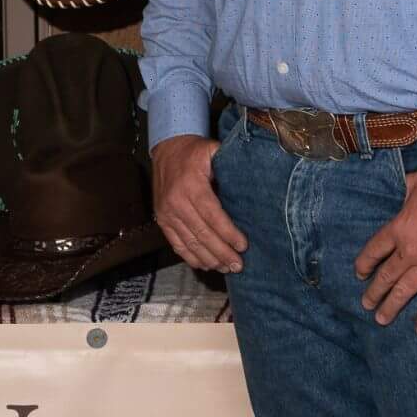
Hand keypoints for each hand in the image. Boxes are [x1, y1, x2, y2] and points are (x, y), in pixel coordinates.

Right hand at [153, 135, 245, 273]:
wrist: (167, 148)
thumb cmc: (195, 151)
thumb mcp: (213, 150)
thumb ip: (229, 166)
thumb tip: (255, 183)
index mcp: (191, 185)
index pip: (212, 215)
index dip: (228, 233)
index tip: (243, 246)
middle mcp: (176, 202)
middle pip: (202, 234)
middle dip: (222, 252)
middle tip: (238, 265)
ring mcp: (166, 213)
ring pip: (189, 243)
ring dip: (209, 258)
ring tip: (226, 268)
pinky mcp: (161, 220)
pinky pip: (176, 244)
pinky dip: (191, 257)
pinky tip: (206, 265)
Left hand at [353, 167, 416, 333]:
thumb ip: (408, 187)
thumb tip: (403, 185)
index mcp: (399, 228)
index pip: (375, 250)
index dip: (365, 263)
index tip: (360, 274)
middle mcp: (409, 252)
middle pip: (386, 275)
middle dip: (374, 291)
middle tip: (366, 304)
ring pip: (403, 292)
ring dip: (390, 307)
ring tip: (381, 319)